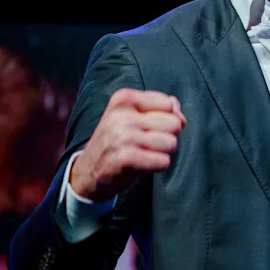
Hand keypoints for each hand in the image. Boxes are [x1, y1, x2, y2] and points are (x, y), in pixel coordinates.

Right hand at [69, 89, 186, 201]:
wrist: (88, 171)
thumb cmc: (118, 141)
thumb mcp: (133, 116)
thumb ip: (161, 109)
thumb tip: (181, 115)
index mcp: (123, 98)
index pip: (168, 104)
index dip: (166, 118)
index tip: (148, 127)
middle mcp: (121, 115)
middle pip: (174, 124)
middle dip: (167, 136)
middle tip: (146, 143)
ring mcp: (122, 136)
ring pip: (171, 143)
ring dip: (162, 152)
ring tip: (144, 153)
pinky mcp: (125, 158)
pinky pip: (163, 161)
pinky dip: (158, 166)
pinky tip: (142, 165)